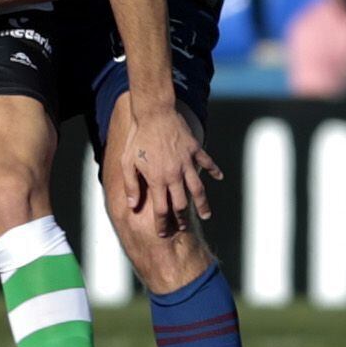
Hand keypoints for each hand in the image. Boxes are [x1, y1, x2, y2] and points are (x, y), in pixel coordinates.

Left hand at [120, 107, 221, 237]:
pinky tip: (219, 178)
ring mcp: (187, 162)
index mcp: (157, 179)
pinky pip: (208, 163)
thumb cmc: (137, 138)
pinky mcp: (195, 150)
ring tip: (206, 215)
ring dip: (203, 205)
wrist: (153, 113)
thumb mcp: (127, 163)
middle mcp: (174, 174)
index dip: (162, 224)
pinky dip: (214, 171)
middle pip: (182, 204)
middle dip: (182, 219)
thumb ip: (131, 186)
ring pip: (198, 189)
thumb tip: (133, 207)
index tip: (163, 233)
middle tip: (183, 227)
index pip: (161, 210)